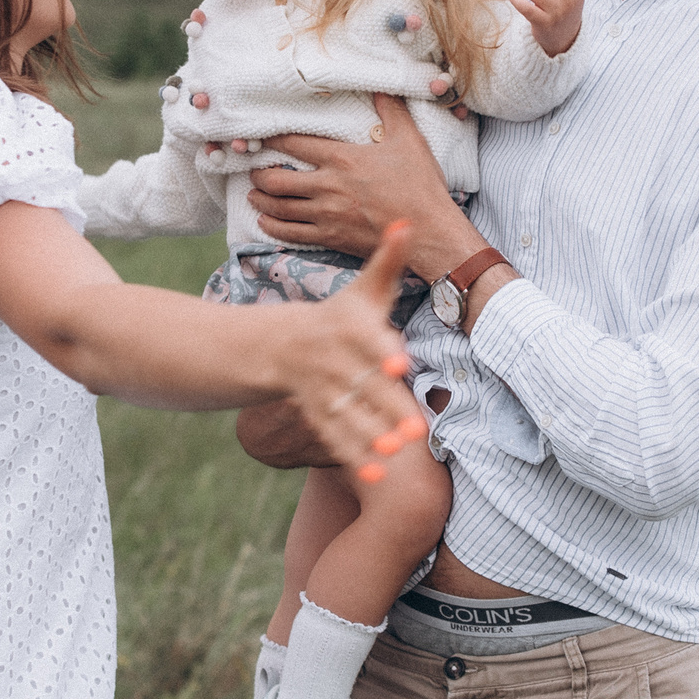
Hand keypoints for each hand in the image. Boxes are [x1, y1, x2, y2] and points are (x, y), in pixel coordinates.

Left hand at [247, 95, 486, 278]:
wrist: (429, 231)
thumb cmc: (421, 185)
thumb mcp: (409, 140)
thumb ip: (391, 110)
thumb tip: (381, 87)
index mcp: (342, 158)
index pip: (295, 144)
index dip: (273, 139)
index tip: (261, 138)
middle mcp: (328, 186)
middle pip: (277, 180)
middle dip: (260, 175)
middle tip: (255, 172)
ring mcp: (327, 214)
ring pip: (279, 208)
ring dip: (261, 201)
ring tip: (254, 195)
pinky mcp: (330, 237)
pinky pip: (291, 233)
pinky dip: (272, 228)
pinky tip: (265, 223)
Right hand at [273, 222, 428, 478]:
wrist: (283, 346)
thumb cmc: (340, 316)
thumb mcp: (363, 289)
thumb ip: (388, 260)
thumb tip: (407, 221)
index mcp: (348, 328)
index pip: (366, 339)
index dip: (382, 350)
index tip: (399, 362)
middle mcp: (334, 361)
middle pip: (364, 385)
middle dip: (387, 406)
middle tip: (414, 428)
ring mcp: (324, 392)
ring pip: (350, 416)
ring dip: (371, 436)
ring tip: (396, 452)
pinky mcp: (320, 416)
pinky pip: (336, 438)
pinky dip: (353, 458)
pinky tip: (374, 477)